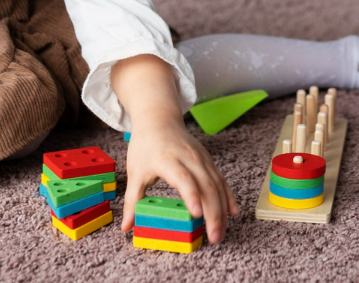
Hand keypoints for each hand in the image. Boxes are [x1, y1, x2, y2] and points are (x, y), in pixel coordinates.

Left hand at [121, 115, 238, 243]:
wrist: (159, 120)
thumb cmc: (145, 146)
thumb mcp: (135, 172)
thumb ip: (133, 201)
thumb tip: (126, 227)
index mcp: (167, 160)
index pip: (183, 178)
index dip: (191, 196)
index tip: (197, 215)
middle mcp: (189, 158)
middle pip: (206, 185)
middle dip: (213, 213)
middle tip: (214, 237)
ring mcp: (201, 159)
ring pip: (217, 185)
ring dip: (222, 210)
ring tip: (220, 233)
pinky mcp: (208, 161)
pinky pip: (221, 180)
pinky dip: (228, 196)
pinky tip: (232, 212)